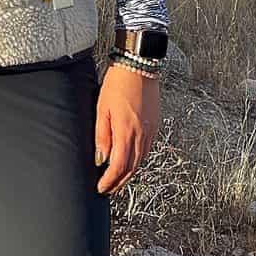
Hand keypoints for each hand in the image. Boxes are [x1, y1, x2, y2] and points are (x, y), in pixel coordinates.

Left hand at [94, 64, 160, 194]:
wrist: (138, 66)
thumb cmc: (118, 84)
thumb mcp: (102, 109)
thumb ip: (102, 136)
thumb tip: (100, 159)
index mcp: (127, 131)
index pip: (119, 166)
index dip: (109, 181)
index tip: (101, 188)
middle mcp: (142, 135)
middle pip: (132, 168)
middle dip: (119, 182)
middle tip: (108, 189)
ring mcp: (150, 131)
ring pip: (141, 161)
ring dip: (129, 173)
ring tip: (117, 180)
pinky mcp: (155, 125)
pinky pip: (147, 150)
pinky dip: (138, 160)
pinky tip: (130, 161)